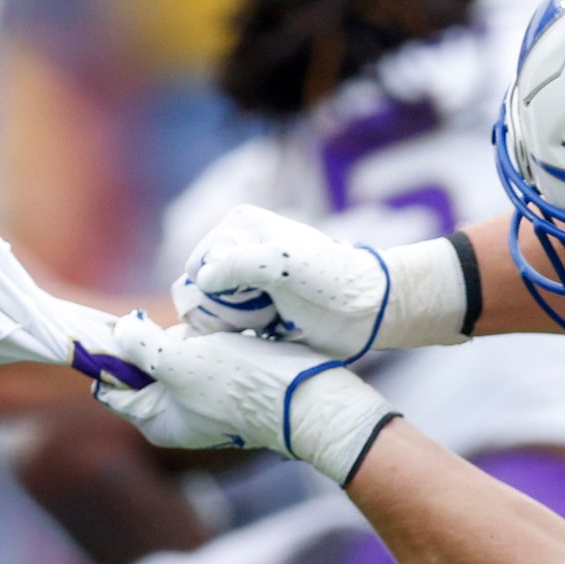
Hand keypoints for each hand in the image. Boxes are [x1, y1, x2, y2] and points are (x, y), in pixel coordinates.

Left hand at [99, 312, 396, 482]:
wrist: (310, 398)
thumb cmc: (243, 383)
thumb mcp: (179, 360)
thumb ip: (139, 346)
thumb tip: (120, 331)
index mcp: (155, 423)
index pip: (111, 385)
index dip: (112, 353)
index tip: (129, 327)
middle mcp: (174, 419)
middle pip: (143, 367)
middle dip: (158, 343)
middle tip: (186, 339)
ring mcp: (201, 404)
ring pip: (175, 356)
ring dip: (188, 339)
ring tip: (212, 339)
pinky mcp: (226, 388)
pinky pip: (203, 356)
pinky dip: (209, 342)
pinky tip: (227, 340)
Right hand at [175, 204, 469, 356]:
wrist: (366, 311)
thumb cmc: (331, 282)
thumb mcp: (285, 265)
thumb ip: (240, 263)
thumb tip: (201, 278)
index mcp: (239, 226)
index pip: (197, 266)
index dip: (218, 290)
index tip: (255, 296)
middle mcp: (234, 250)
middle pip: (198, 292)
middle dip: (227, 310)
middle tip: (266, 312)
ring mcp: (240, 282)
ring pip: (206, 314)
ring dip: (234, 326)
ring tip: (270, 321)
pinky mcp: (248, 309)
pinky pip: (219, 329)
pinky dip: (237, 337)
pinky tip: (266, 334)